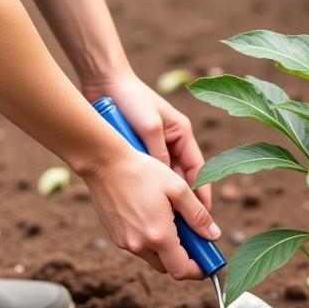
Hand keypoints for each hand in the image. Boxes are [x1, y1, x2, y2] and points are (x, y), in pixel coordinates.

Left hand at [82, 68, 211, 211]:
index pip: (197, 168)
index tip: (204, 213)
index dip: (202, 191)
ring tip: (162, 219)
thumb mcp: (149, 127)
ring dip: (162, 195)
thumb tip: (165, 182)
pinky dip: (145, 188)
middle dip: (183, 200)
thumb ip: (158, 153)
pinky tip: (141, 204)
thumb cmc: (131, 99)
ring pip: (163, 179)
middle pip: (182, 178)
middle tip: (182, 224)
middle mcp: (171, 143)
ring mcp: (154, 147)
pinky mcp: (137, 151)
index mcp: (182, 134)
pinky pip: (145, 175)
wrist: (104, 83)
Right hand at [83, 146, 219, 279]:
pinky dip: (151, 239)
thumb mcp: (178, 188)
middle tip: (193, 235)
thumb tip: (213, 236)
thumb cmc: (143, 172)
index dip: (198, 270)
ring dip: (167, 246)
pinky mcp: (115, 236)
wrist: (104, 164)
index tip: (208, 260)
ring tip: (172, 218)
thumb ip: (197, 215)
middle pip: (168, 266)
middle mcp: (139, 245)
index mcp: (158, 236)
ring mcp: (124, 242)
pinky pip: (139, 246)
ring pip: (153, 256)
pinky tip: (153, 215)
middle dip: (183, 256)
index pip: (181, 270)